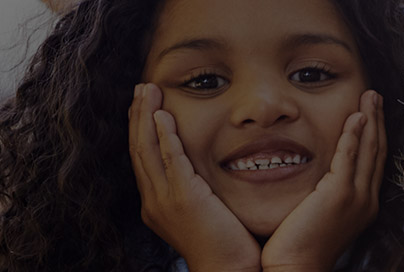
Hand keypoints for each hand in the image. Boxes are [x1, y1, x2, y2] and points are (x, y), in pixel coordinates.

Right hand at [129, 84, 261, 271]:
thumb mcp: (207, 215)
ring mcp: (165, 200)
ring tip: (147, 90)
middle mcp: (154, 201)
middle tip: (142, 88)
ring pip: (147, 149)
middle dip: (138, 116)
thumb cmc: (228, 248)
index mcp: (157, 205)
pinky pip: (169, 160)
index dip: (142, 129)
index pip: (144, 158)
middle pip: (138, 149)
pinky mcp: (183, 199)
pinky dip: (163, 136)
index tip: (146, 106)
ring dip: (146, 117)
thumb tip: (208, 176)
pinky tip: (162, 116)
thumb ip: (202, 193)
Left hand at [260, 90, 386, 270]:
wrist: (296, 269)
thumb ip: (324, 195)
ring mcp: (356, 197)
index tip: (372, 113)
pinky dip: (354, 134)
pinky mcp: (339, 194)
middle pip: (377, 151)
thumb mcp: (320, 218)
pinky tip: (355, 116)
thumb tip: (318, 180)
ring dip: (370, 119)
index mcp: (364, 205)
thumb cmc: (299, 248)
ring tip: (369, 97)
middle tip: (375, 95)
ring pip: (368, 150)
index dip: (375, 135)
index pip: (373, 162)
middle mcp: (367, 199)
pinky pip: (349, 157)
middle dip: (378, 121)